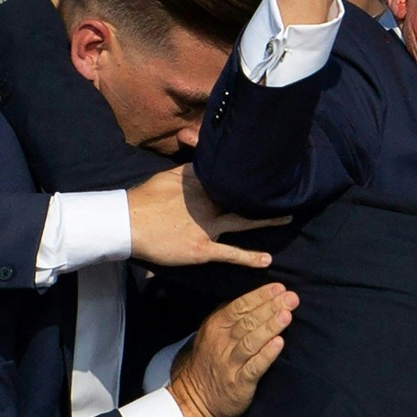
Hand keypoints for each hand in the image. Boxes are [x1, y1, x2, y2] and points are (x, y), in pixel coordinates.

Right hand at [127, 165, 288, 268]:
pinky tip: (267, 261)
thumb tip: (203, 156)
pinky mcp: (203, 248)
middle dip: (265, 194)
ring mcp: (208, 227)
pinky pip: (230, 253)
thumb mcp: (169, 176)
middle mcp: (209, 204)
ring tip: (289, 218)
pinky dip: (249, 257)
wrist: (127, 222)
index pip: (231, 178)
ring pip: (243, 222)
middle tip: (287, 189)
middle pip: (244, 197)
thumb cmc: (145, 199)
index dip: (250, 176)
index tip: (269, 171)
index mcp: (201, 185)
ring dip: (267, 221)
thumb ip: (190, 169)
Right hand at [167, 282, 297, 416]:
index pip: (239, 306)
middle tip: (292, 298)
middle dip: (271, 307)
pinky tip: (279, 343)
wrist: (194, 399)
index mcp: (216, 326)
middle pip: (248, 321)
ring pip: (251, 341)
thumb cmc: (209, 361)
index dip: (260, 296)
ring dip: (270, 327)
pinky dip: (267, 354)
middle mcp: (221, 343)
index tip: (279, 288)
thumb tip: (255, 295)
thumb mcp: (211, 333)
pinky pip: (254, 366)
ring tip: (287, 315)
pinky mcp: (239, 383)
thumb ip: (229, 315)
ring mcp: (229, 363)